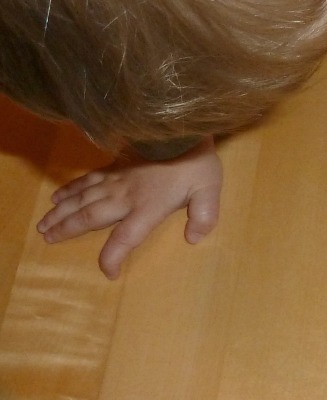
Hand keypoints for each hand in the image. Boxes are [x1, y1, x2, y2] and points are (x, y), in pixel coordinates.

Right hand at [37, 137, 221, 278]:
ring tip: (43, 224)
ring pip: (83, 198)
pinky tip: (58, 195)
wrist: (183, 128)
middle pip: (90, 217)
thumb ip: (204, 216)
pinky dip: (71, 188)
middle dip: (67, 230)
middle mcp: (126, 196)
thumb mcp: (209, 191)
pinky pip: (89, 178)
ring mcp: (118, 179)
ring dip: (62, 212)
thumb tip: (193, 239)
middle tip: (46, 239)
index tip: (108, 272)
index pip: (125, 238)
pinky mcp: (117, 165)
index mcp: (148, 207)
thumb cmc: (197, 163)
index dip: (113, 257)